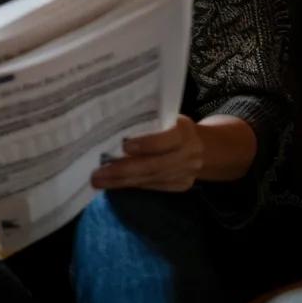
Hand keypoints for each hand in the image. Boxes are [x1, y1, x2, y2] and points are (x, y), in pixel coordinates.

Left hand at [90, 115, 204, 192]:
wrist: (204, 146)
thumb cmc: (173, 125)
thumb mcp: (167, 117)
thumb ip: (148, 123)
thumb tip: (112, 129)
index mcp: (184, 131)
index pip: (166, 140)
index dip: (146, 144)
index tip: (124, 146)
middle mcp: (189, 154)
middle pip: (154, 165)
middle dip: (122, 171)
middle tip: (97, 174)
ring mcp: (187, 173)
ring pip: (150, 179)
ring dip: (122, 182)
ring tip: (99, 182)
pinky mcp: (181, 185)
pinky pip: (153, 186)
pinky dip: (132, 185)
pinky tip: (115, 184)